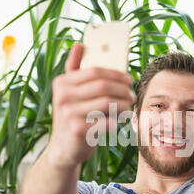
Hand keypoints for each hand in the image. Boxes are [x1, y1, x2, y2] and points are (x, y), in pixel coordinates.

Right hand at [47, 42, 133, 167]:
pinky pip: (106, 121)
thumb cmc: (72, 117)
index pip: (95, 72)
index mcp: (61, 83)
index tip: (129, 79)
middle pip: (103, 86)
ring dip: (123, 105)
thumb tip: (79, 44)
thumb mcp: (69, 93)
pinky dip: (118, 121)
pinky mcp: (79, 130)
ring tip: (129, 108)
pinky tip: (121, 121)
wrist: (63, 150)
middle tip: (132, 95)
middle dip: (123, 89)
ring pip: (107, 103)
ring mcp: (69, 114)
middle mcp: (63, 97)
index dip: (116, 74)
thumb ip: (73, 69)